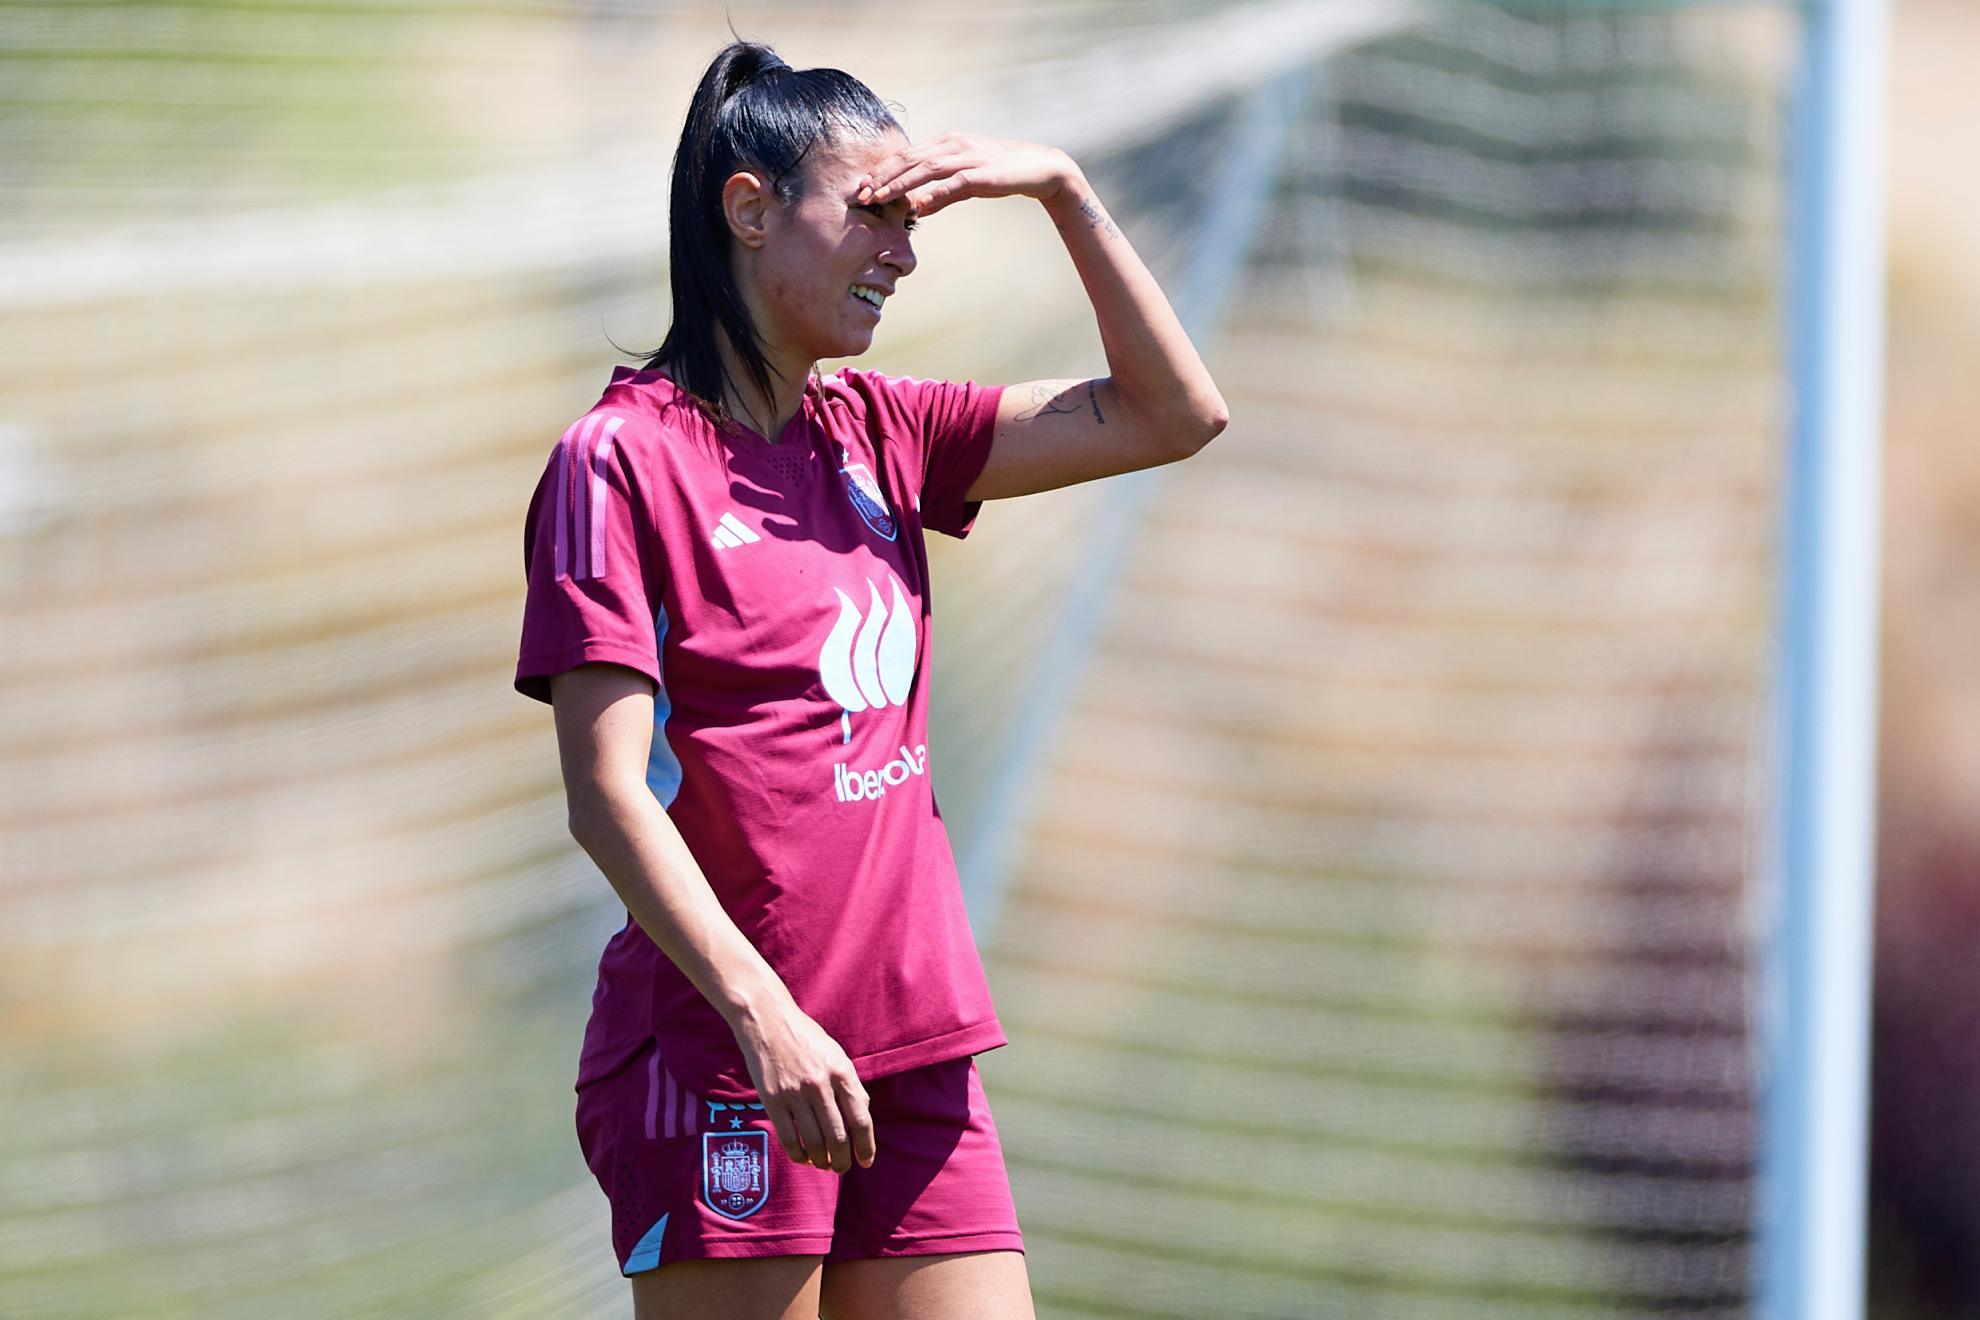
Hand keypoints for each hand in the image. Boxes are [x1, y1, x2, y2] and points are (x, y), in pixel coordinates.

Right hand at [728, 994, 876, 1172]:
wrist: (768, 1020)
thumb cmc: (806, 1038)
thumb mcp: (836, 1055)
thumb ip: (850, 1085)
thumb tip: (862, 1117)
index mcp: (842, 1072)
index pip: (861, 1119)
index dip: (866, 1146)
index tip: (866, 1161)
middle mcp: (820, 1084)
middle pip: (838, 1137)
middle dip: (842, 1161)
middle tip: (841, 1168)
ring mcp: (795, 1093)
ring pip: (814, 1143)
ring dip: (821, 1161)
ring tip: (823, 1164)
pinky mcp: (772, 1100)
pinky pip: (789, 1138)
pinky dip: (799, 1155)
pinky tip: (803, 1157)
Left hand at [856, 132, 1076, 219]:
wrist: (1041, 168)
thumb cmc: (1002, 174)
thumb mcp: (968, 181)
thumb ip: (943, 192)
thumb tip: (919, 208)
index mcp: (947, 143)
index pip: (907, 155)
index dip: (883, 170)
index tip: (863, 186)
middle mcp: (954, 145)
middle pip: (910, 159)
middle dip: (883, 177)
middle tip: (862, 194)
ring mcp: (969, 157)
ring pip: (926, 169)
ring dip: (900, 185)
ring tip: (881, 199)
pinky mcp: (984, 174)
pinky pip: (954, 183)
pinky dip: (935, 194)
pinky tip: (919, 206)